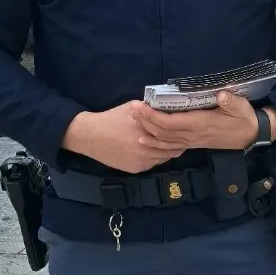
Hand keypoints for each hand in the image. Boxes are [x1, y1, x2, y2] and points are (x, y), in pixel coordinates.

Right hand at [62, 101, 184, 173]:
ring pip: (162, 159)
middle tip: (182, 141)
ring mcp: (140, 161)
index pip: (171, 136)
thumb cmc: (112, 118)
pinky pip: (151, 164)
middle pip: (170, 150)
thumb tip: (165, 105)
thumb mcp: (132, 107)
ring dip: (166, 153)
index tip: (184, 131)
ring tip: (172, 146)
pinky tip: (156, 151)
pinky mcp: (134, 169)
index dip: (179, 134)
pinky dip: (155, 158)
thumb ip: (149, 109)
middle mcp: (145, 148)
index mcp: (146, 131)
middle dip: (176, 146)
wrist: (90, 136)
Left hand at [136, 90, 258, 152]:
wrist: (251, 135)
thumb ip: (230, 101)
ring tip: (134, 119)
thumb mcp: (241, 106)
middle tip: (131, 109)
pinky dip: (155, 144)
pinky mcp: (193, 143)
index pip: (171, 122)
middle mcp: (193, 135)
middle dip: (145, 120)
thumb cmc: (244, 118)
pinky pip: (170, 147)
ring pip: (164, 140)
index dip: (154, 116)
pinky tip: (145, 139)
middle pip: (162, 131)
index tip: (141, 105)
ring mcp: (192, 141)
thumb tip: (221, 94)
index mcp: (201, 123)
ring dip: (147, 130)